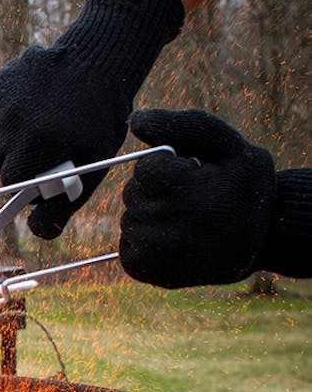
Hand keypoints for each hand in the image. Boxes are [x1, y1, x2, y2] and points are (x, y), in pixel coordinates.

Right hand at [0, 0, 183, 239]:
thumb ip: (65, 204)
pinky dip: (7, 114)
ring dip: (14, 136)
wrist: (99, 59)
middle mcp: (10, 123)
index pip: (12, 182)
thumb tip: (37, 232)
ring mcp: (1, 102)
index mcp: (34, 147)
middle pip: (0, 161)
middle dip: (21, 160)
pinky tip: (34, 103)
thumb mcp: (93, 166)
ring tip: (45, 121)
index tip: (49, 167)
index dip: (30, 180)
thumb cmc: (102, 118)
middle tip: (51, 144)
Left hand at [119, 109, 275, 287]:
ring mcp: (156, 253)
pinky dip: (144, 241)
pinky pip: (127, 246)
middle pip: (133, 194)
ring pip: (129, 220)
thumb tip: (134, 120)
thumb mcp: (226, 145)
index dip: (169, 170)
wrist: (263, 239)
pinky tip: (174, 241)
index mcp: (187, 192)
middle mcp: (170, 226)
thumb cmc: (243, 186)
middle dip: (156, 192)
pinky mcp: (146, 271)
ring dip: (150, 217)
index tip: (195, 179)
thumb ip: (182, 126)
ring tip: (187, 223)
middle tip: (191, 201)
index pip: (146, 170)